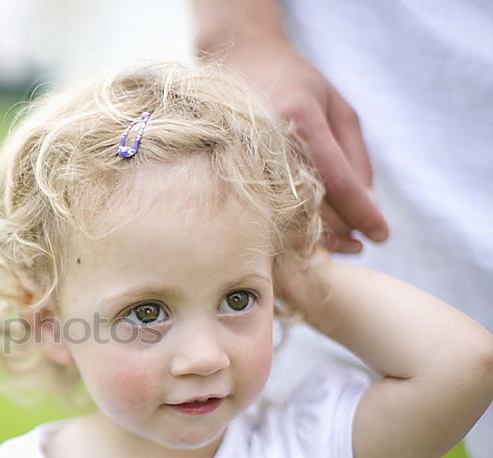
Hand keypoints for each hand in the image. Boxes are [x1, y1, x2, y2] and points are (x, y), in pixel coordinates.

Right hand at [204, 36, 388, 252]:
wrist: (237, 61)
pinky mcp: (227, 170)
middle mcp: (267, 141)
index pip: (337, 179)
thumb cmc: (294, 82)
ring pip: (283, 214)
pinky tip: (307, 235)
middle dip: (341, 230)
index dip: (361, 211)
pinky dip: (288, 229)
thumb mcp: (337, 107)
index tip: (380, 235)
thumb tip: (364, 204)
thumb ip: (354, 155)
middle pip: (310, 204)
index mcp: (297, 118)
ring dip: (315, 236)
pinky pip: (262, 210)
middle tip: (361, 244)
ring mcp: (242, 158)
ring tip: (341, 245)